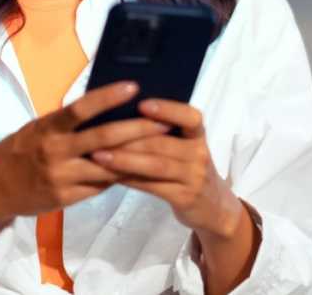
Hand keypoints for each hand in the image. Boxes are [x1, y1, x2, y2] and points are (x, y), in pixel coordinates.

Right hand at [0, 81, 169, 254]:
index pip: (81, 108)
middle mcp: (55, 151)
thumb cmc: (19, 151)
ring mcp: (61, 177)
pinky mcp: (65, 198)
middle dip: (138, 130)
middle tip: (165, 122)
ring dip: (136, 157)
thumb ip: (66, 123)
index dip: (108, 97)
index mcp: (47, 127)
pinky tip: (139, 169)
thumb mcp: (37, 129)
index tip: (134, 86)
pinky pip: (99, 187)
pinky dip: (119, 177)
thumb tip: (105, 108)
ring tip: (163, 147)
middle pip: (104, 138)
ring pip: (108, 166)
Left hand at [89, 98, 242, 238]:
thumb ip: (164, 134)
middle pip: (162, 142)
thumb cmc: (189, 170)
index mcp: (198, 135)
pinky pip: (153, 186)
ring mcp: (194, 177)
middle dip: (129, 137)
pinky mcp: (185, 197)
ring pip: (156, 165)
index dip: (167, 109)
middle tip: (99, 132)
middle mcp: (199, 154)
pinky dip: (130, 179)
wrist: (213, 208)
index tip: (141, 104)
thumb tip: (121, 115)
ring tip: (98, 155)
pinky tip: (110, 176)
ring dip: (124, 159)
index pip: (190, 117)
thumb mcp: (186, 148)